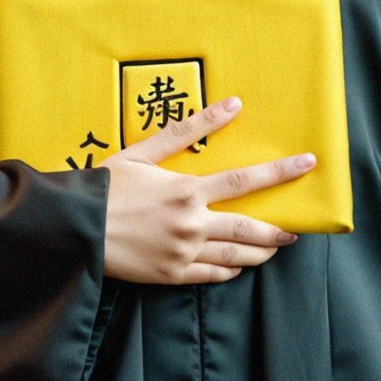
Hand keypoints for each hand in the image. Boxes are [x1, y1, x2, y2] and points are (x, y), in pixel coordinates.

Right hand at [101, 96, 315, 284]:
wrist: (73, 226)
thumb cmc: (106, 184)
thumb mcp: (144, 151)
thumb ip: (189, 129)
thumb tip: (231, 105)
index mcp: (187, 190)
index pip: (246, 181)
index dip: (280, 173)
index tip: (308, 165)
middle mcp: (191, 224)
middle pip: (249, 229)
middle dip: (277, 231)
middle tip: (296, 232)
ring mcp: (182, 252)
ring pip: (235, 256)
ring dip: (258, 252)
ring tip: (272, 248)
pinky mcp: (170, 275)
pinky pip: (210, 275)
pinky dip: (228, 270)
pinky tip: (236, 265)